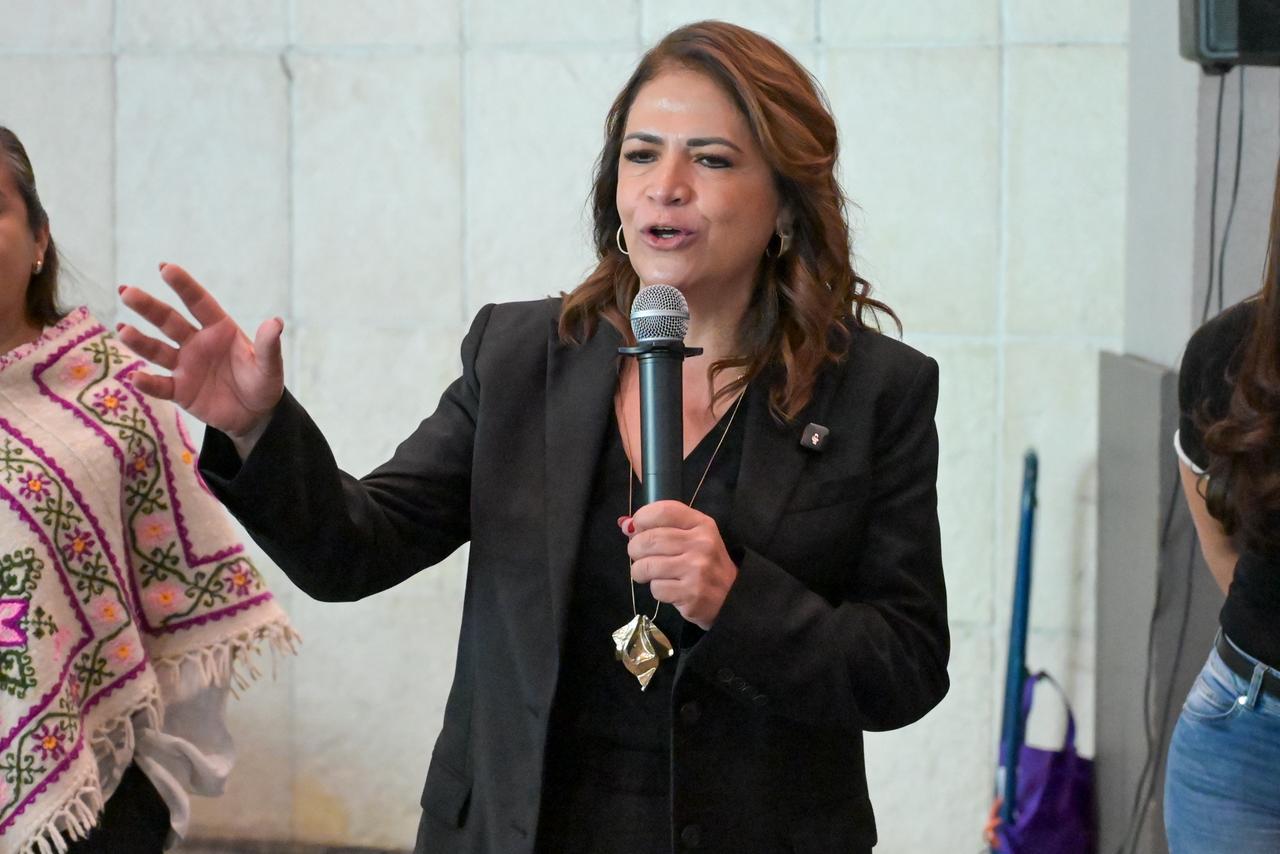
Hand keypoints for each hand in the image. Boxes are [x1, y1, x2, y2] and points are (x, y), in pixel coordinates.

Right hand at [117, 263, 284, 445]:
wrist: (255, 415)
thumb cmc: (262, 382)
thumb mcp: (269, 366)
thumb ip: (268, 346)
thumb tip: (276, 322)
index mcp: (219, 329)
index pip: (199, 302)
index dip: (183, 285)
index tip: (165, 267)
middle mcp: (197, 342)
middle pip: (169, 321)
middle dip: (148, 307)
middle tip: (127, 292)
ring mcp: (185, 365)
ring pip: (158, 350)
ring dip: (140, 341)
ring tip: (123, 330)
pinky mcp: (180, 391)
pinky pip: (161, 385)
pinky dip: (149, 383)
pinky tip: (136, 377)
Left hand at [622, 500, 738, 629]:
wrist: (731, 596)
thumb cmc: (705, 562)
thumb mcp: (692, 536)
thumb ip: (661, 527)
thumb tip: (625, 524)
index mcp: (702, 524)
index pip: (663, 511)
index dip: (642, 518)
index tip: (637, 528)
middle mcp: (701, 544)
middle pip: (649, 539)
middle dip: (634, 548)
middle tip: (638, 555)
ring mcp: (697, 570)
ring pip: (647, 566)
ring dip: (639, 571)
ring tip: (647, 573)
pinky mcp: (691, 594)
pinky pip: (656, 588)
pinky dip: (656, 589)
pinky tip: (668, 588)